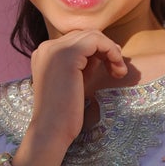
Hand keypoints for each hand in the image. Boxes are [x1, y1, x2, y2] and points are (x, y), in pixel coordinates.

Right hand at [13, 31, 132, 165]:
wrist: (51, 131)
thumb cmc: (64, 113)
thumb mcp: (75, 82)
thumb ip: (84, 64)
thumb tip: (103, 52)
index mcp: (45, 53)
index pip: (78, 40)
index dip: (98, 50)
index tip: (111, 67)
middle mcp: (46, 47)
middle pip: (86, 35)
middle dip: (106, 49)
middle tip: (118, 69)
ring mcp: (55, 49)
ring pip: (93, 35)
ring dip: (111, 50)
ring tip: (118, 71)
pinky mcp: (67, 55)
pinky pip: (96, 41)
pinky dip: (111, 51)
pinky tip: (116, 68)